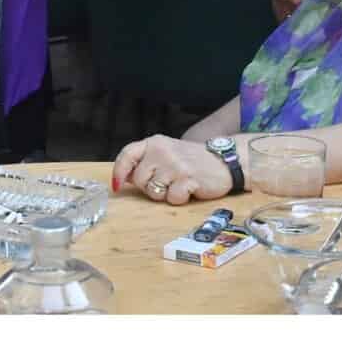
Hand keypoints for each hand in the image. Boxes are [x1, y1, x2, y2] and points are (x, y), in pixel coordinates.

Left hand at [111, 135, 231, 205]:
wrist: (223, 161)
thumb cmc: (191, 160)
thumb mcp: (166, 153)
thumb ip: (145, 162)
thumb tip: (123, 178)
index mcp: (155, 143)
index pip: (128, 154)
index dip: (119, 171)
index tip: (117, 186)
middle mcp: (162, 151)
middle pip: (139, 180)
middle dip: (149, 187)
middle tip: (167, 182)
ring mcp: (175, 165)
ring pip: (154, 191)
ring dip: (165, 194)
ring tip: (178, 184)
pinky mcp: (187, 179)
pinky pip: (172, 198)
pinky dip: (180, 199)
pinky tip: (189, 189)